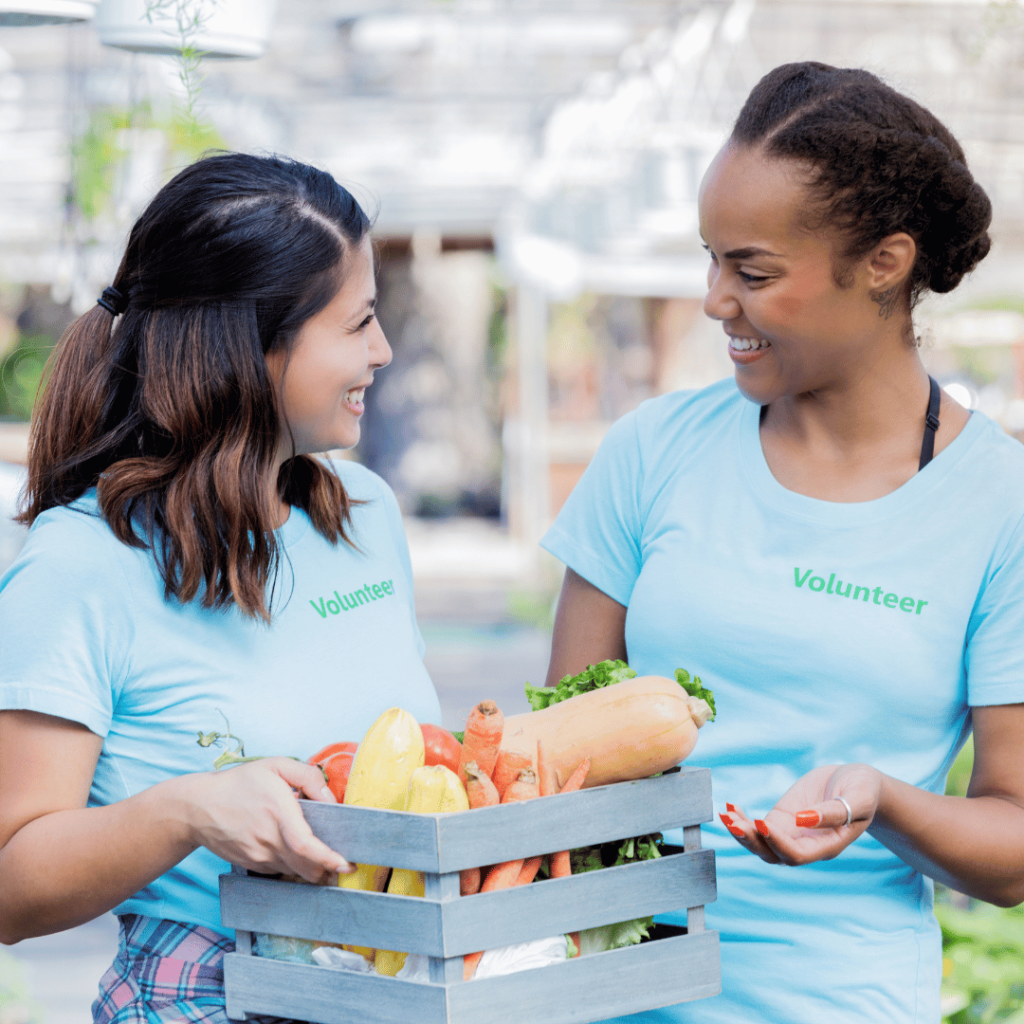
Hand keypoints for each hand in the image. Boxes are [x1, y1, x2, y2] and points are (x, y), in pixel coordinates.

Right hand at [170, 757, 353, 883]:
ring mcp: (259, 856)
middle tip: (344, 863)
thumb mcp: (275, 766)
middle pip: (306, 867)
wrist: (198, 808)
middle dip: (329, 869)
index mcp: (278, 812)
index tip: (345, 863)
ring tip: (324, 859)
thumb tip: (330, 798)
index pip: (306, 846)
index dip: (328, 858)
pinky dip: (295, 866)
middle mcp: (269, 840)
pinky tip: (297, 853)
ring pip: (295, 872)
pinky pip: (281, 870)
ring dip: (313, 869)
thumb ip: (308, 776)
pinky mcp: (252, 864)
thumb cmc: (239, 783)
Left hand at [718, 764, 882, 865]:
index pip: (797, 854)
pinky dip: (742, 819)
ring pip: (761, 845)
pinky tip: (729, 807)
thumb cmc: (864, 791)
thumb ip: (835, 812)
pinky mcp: (782, 819)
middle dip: (751, 841)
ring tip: (725, 815)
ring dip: (741, 832)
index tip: (763, 822)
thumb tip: (803, 820)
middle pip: (773, 855)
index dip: (778, 842)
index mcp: (827, 846)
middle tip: (733, 823)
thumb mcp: (858, 798)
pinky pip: (758, 827)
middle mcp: (806, 845)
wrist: (858, 783)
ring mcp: (792, 833)